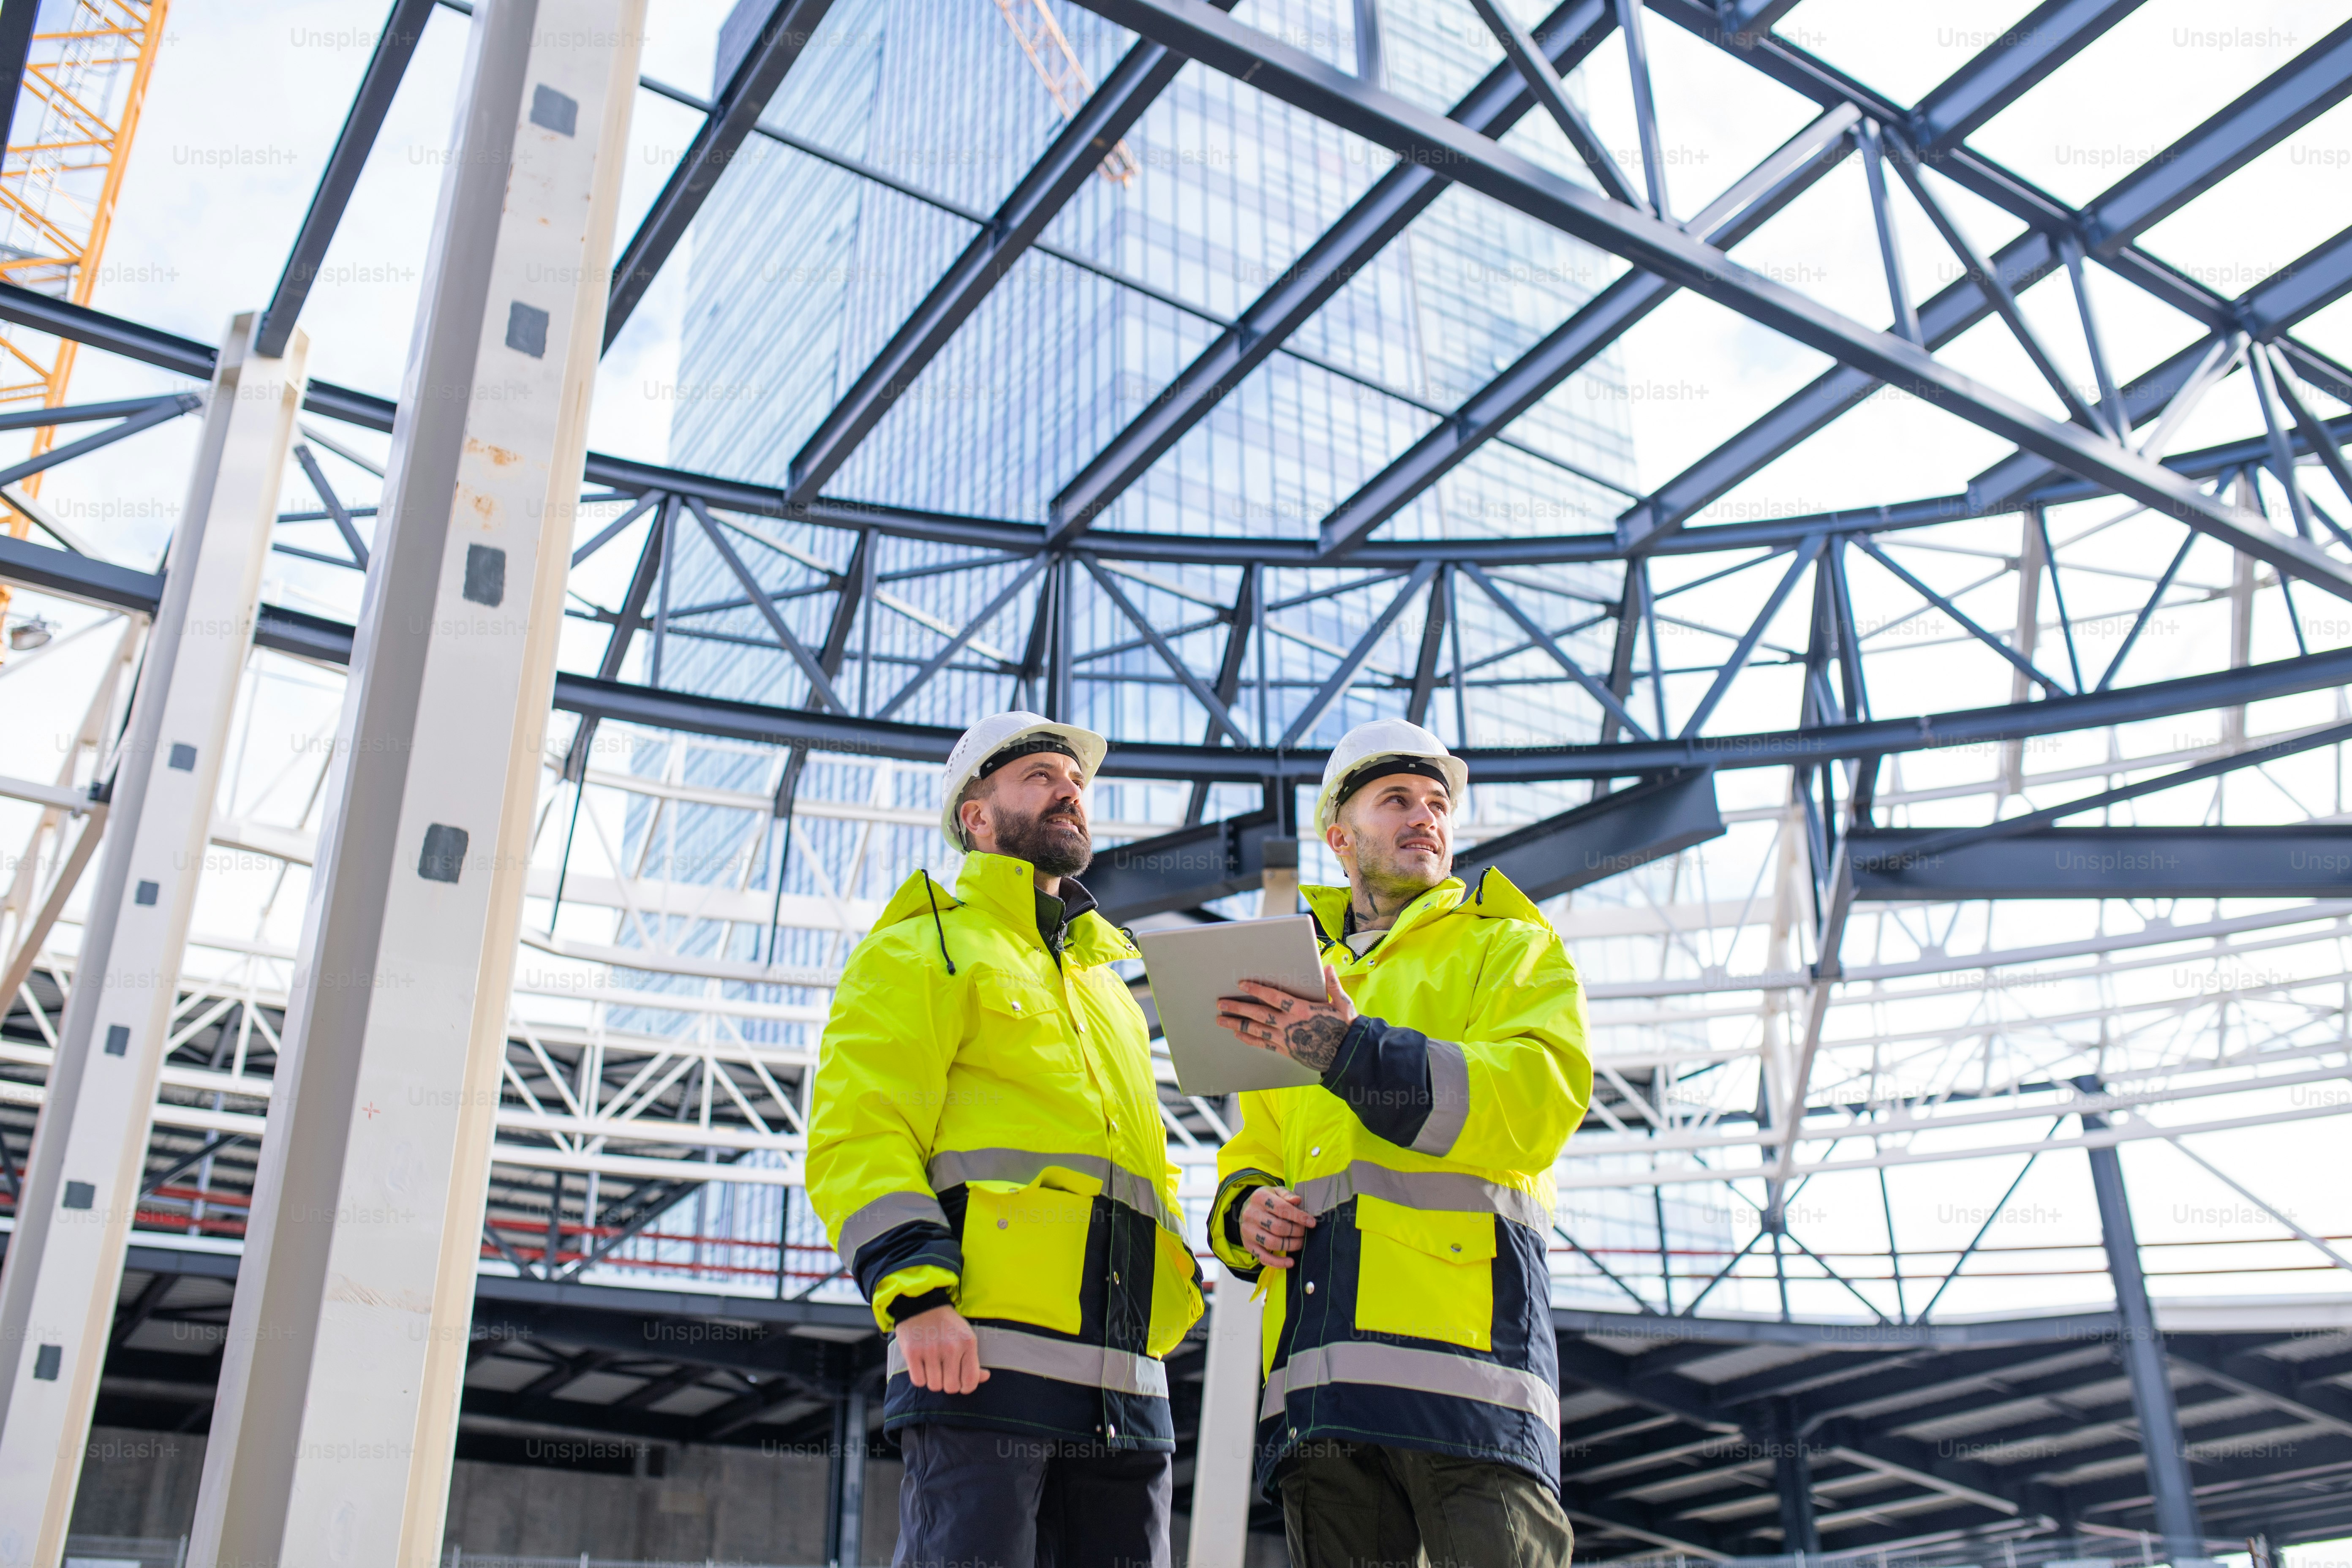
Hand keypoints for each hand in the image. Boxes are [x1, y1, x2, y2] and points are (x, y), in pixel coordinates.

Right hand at [896, 1303, 987, 1393]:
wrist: (920, 1303)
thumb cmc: (946, 1323)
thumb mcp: (966, 1336)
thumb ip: (974, 1359)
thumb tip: (984, 1377)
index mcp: (967, 1343)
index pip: (970, 1380)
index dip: (966, 1387)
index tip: (961, 1382)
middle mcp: (950, 1348)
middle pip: (951, 1387)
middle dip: (948, 1383)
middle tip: (945, 1373)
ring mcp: (930, 1351)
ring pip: (934, 1386)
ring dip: (934, 1380)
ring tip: (933, 1367)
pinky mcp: (912, 1353)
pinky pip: (919, 1381)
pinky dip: (920, 1377)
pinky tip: (922, 1366)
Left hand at [1213, 963, 1357, 1071]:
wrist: (1347, 1056)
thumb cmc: (1345, 1028)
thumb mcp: (1342, 1004)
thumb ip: (1332, 986)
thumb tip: (1328, 967)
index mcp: (1302, 1009)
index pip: (1273, 997)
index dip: (1256, 989)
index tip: (1242, 983)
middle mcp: (1290, 1025)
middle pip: (1258, 1014)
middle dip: (1238, 1008)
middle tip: (1221, 1003)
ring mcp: (1286, 1039)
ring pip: (1257, 1030)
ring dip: (1238, 1024)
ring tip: (1222, 1020)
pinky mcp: (1286, 1051)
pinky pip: (1264, 1045)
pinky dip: (1250, 1039)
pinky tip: (1238, 1035)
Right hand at [1240, 1186, 1317, 1271]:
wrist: (1246, 1210)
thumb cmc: (1267, 1202)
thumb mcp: (1276, 1192)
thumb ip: (1287, 1195)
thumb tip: (1297, 1200)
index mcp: (1259, 1198)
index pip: (1282, 1208)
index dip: (1299, 1217)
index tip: (1312, 1223)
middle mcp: (1250, 1214)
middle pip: (1278, 1227)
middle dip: (1296, 1232)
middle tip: (1305, 1233)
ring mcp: (1248, 1231)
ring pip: (1272, 1243)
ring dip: (1291, 1245)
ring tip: (1301, 1243)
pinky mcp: (1248, 1245)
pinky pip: (1263, 1257)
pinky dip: (1278, 1262)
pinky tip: (1291, 1262)